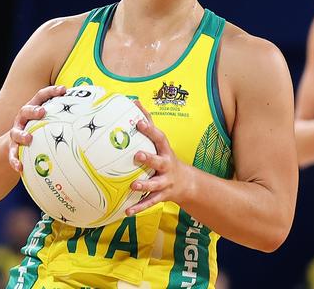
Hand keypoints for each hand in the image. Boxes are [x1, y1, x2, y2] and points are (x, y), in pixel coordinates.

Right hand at [8, 85, 65, 171]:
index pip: (41, 96)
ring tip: (29, 139)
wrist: (14, 143)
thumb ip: (65, 116)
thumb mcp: (50, 119)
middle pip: (25, 111)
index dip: (51, 91)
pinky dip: (14, 160)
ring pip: (16, 132)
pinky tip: (20, 166)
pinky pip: (12, 154)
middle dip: (33, 110)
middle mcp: (23, 119)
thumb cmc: (40, 128)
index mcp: (34, 108)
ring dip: (22, 135)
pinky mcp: (12, 148)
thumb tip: (91, 113)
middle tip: (42, 112)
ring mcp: (16, 133)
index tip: (63, 90)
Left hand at [126, 101, 189, 215]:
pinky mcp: (162, 195)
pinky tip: (127, 211)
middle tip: (137, 155)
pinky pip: (150, 202)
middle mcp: (167, 165)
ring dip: (145, 185)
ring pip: (155, 184)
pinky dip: (139, 207)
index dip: (149, 130)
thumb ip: (148, 122)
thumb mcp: (160, 141)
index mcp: (165, 150)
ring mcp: (165, 181)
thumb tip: (134, 101)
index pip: (159, 138)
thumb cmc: (166, 157)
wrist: (186, 183)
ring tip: (133, 185)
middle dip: (149, 158)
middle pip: (159, 161)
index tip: (138, 122)